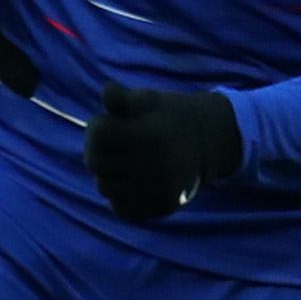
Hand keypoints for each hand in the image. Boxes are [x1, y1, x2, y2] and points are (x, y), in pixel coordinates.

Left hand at [83, 84, 243, 223]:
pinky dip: (121, 197)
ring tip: (122, 163)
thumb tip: (107, 91)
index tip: (108, 123)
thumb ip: (122, 98)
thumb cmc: (167, 117)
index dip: (98, 125)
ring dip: (108, 175)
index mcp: (148, 136)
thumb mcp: (147, 100)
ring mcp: (156, 190)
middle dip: (97, 150)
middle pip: (95, 163)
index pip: (99, 134)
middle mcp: (152, 165)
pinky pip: (122, 208)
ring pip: (105, 188)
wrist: (205, 141)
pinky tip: (130, 183)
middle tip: (110, 145)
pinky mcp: (160, 207)